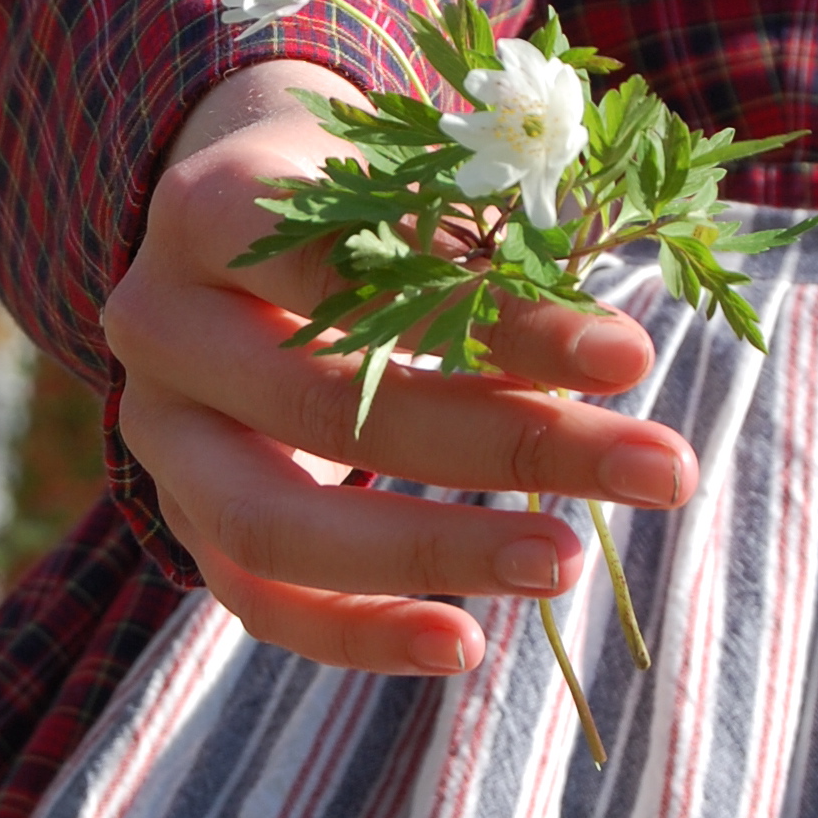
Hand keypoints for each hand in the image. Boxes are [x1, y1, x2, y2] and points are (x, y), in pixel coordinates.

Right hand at [102, 59, 697, 673]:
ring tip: (566, 563)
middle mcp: (161, 322)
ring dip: (438, 550)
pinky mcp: (180, 516)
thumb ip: (483, 241)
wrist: (231, 219)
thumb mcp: (408, 173)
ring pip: (276, 524)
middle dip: (507, 442)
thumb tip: (610, 355)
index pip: (358, 268)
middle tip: (658, 470)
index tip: (628, 357)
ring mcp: (159, 433)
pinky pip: (259, 601)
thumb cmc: (353, 190)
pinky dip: (360, 635)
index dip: (497, 316)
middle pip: (328, 401)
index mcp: (212, 207)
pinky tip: (467, 644)